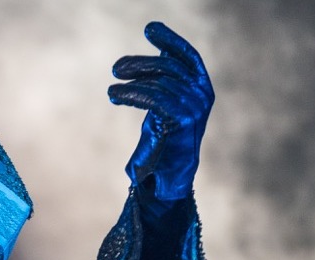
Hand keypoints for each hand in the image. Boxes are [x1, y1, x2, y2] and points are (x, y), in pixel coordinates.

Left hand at [109, 22, 213, 200]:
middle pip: (168, 66)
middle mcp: (202, 94)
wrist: (167, 177)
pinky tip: (115, 95)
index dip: (169, 40)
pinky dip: (131, 94)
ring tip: (112, 87)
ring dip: (131, 81)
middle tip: (116, 68)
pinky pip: (153, 98)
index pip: (187, 56)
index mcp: (201, 88)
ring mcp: (195, 107)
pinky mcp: (183, 119)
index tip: (149, 28)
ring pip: (158, 82)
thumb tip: (151, 59)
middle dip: (140, 64)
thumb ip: (162, 84)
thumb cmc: (162, 143)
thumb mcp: (162, 107)